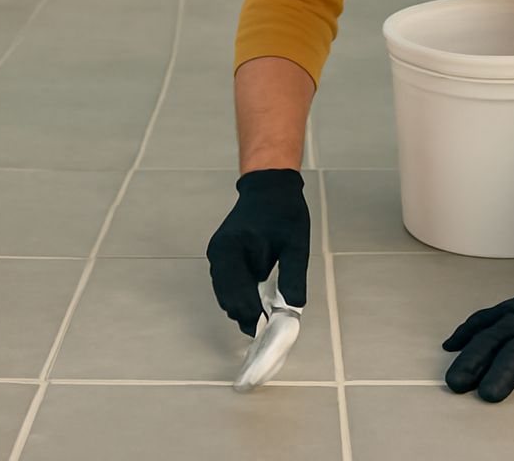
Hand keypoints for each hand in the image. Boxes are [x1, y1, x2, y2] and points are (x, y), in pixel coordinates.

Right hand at [206, 168, 309, 335]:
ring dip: (246, 307)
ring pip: (227, 297)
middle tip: (274, 324)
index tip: (273, 328)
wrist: (271, 185)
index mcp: (231, 248)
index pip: (238, 296)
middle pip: (228, 301)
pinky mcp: (222, 257)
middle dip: (250, 315)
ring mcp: (218, 255)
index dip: (255, 316)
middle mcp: (218, 253)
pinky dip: (243, 296)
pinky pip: (230, 286)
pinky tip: (261, 299)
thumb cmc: (283, 210)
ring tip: (270, 312)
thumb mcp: (296, 244)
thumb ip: (292, 278)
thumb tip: (291, 310)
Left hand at [441, 244, 513, 402]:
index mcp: (511, 314)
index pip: (482, 329)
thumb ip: (487, 324)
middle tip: (458, 385)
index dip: (464, 347)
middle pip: (495, 341)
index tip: (450, 369)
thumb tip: (452, 344)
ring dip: (504, 372)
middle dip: (474, 362)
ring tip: (490, 393)